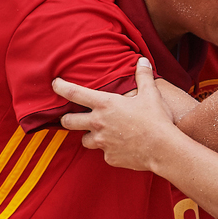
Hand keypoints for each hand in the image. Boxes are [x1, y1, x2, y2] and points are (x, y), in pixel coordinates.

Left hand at [53, 57, 176, 170]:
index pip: (75, 93)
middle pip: (68, 121)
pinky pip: (104, 153)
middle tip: (71, 116)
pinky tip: (121, 146)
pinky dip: (109, 149)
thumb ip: (143, 76)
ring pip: (84, 140)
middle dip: (67, 118)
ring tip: (100, 133)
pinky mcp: (109, 158)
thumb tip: (142, 61)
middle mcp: (98, 123)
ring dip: (89, 136)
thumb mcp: (150, 94)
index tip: (55, 83)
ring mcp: (102, 143)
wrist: (162, 148)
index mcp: (105, 104)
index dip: (61, 87)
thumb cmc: (156, 119)